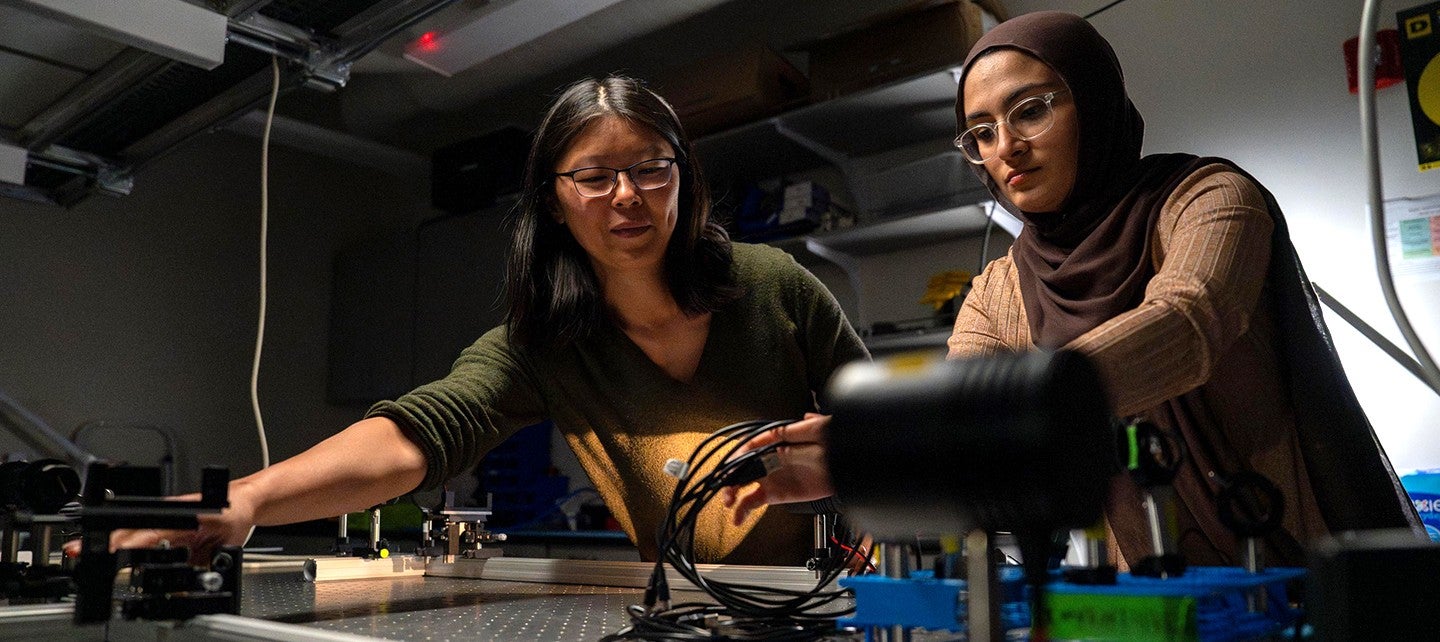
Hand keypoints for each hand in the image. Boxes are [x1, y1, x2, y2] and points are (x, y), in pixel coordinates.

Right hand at [63, 484, 257, 565]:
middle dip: (106, 541)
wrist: (242, 501)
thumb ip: (205, 563)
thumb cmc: (234, 514)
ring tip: (85, 548)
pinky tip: (108, 546)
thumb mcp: (226, 542)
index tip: (107, 551)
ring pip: (133, 530)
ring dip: (110, 540)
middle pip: (131, 529)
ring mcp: (165, 517)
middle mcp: (169, 514)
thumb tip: (188, 583)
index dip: (126, 543)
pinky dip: (124, 540)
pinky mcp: (166, 523)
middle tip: (80, 550)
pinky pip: (143, 533)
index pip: (148, 532)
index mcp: (182, 516)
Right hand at [719, 413, 835, 525]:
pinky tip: (737, 518)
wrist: (848, 468)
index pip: (749, 447)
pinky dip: (744, 511)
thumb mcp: (816, 431)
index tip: (729, 466)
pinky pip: (756, 502)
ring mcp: (773, 478)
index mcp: (778, 442)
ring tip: (727, 502)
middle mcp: (771, 459)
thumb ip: (792, 432)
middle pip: (742, 466)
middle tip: (724, 486)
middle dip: (729, 476)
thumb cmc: (836, 445)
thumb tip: (773, 432)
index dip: (737, 456)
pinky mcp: (778, 495)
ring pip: (744, 485)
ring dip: (731, 493)